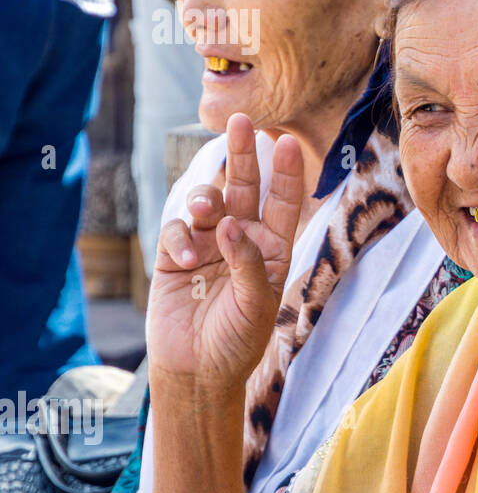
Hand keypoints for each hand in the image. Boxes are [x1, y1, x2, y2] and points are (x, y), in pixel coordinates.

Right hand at [146, 112, 302, 389]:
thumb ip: (248, 262)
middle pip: (244, 188)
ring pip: (207, 203)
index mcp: (273, 248)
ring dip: (204, 200)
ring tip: (205, 212)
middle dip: (241, 155)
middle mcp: (242, 239)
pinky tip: (187, 261)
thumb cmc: (238, 340)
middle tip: (240, 122)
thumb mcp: (256, 303)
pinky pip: (177, 231)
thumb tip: (230, 223)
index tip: (285, 141)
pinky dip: (180, 238)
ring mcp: (208, 244)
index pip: (283, 202)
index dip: (284, 172)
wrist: (199, 370)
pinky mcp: (176, 255)